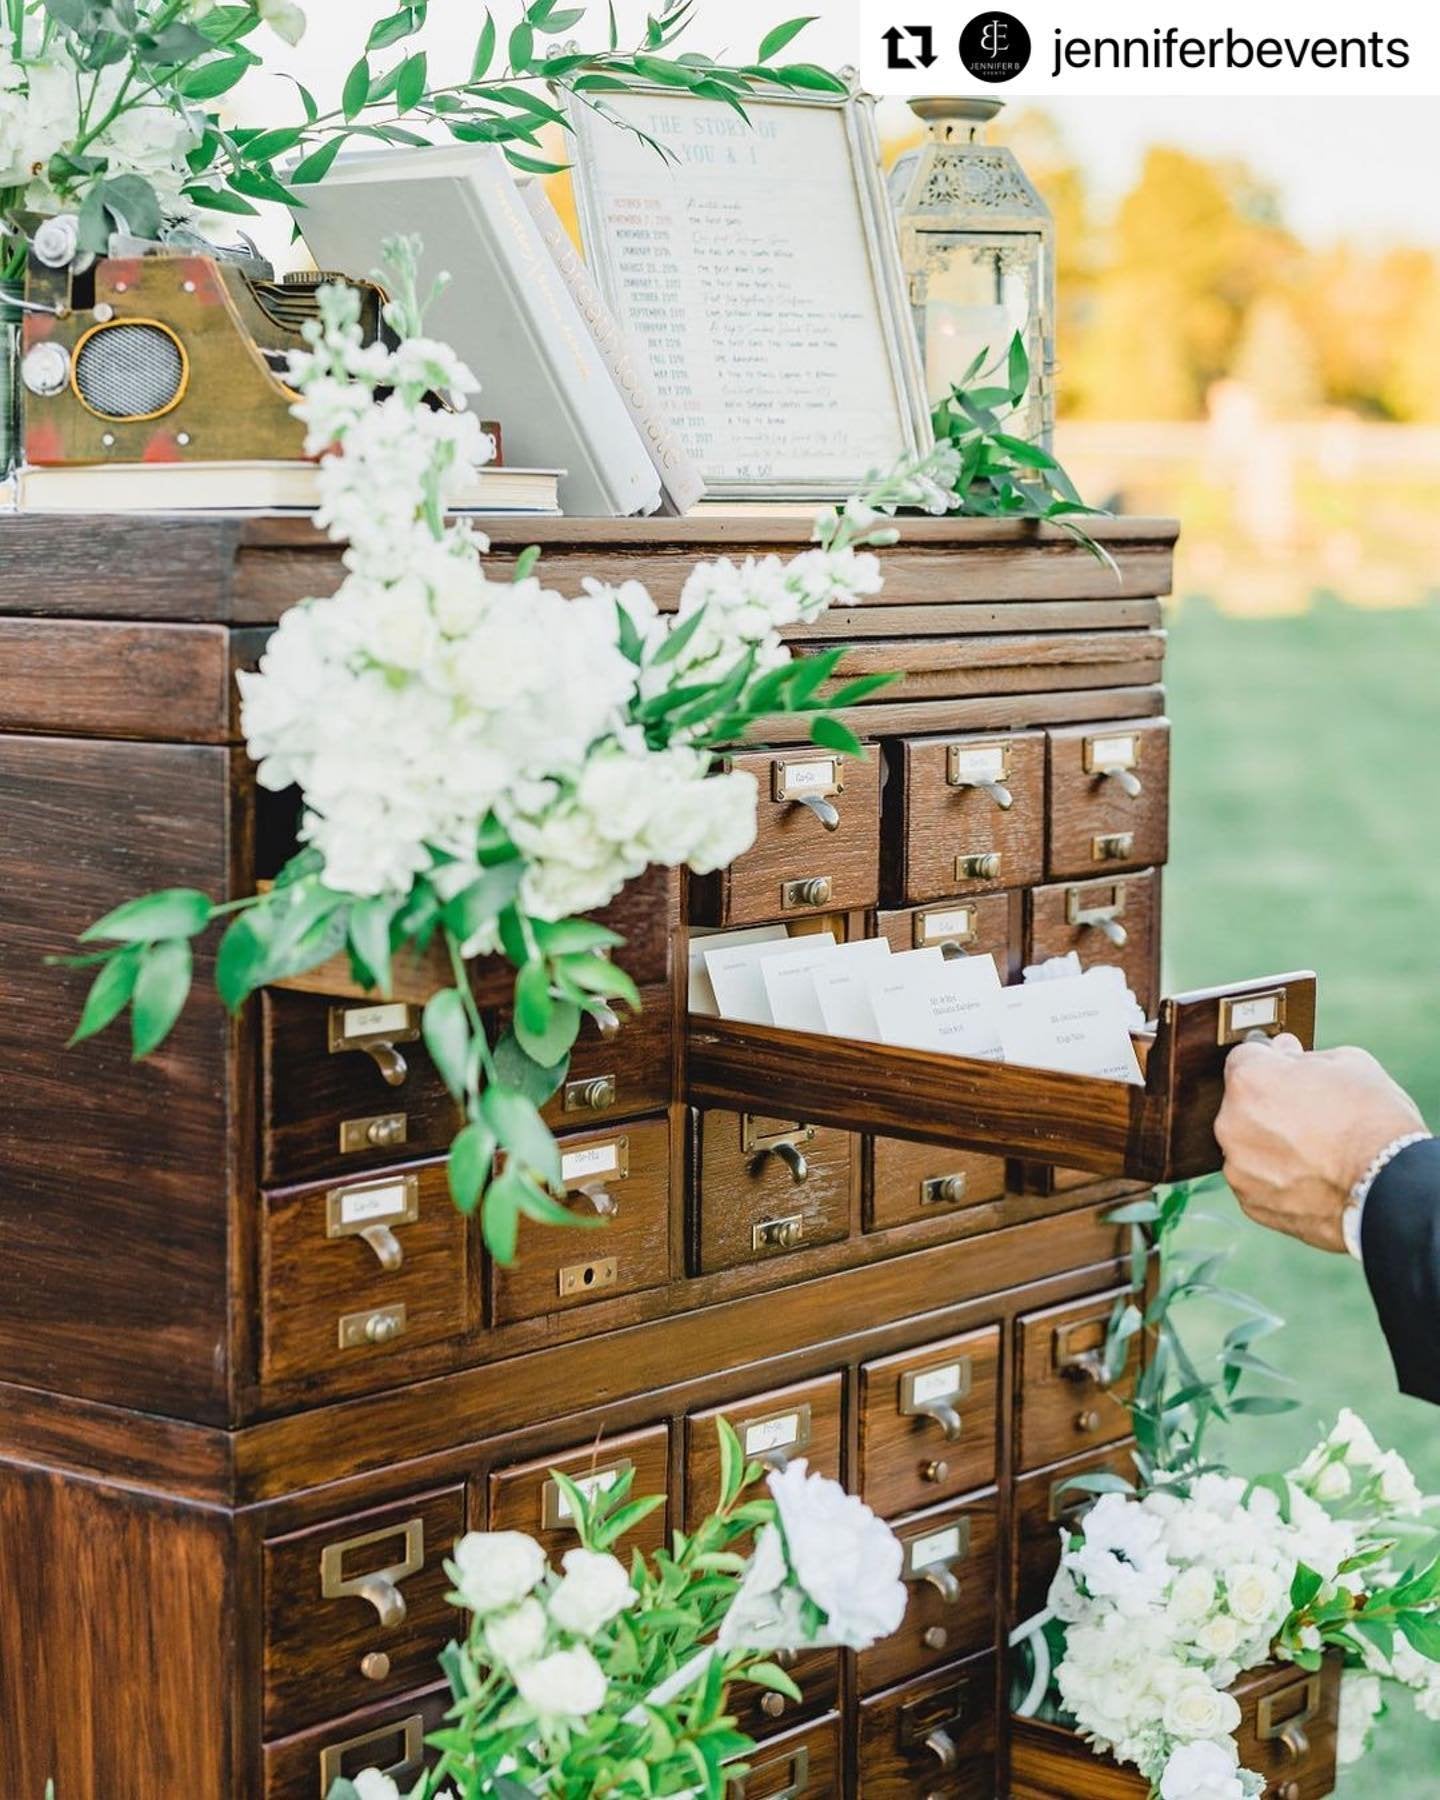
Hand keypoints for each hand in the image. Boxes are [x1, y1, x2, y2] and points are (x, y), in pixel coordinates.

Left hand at [1215, 1035, 1425, 1252]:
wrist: (1390, 1190)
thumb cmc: (1373, 1121)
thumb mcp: (1349, 1065)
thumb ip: (1304, 1056)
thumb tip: (1285, 1051)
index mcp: (1249, 1080)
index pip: (1245, 1058)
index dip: (1270, 1062)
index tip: (1288, 1071)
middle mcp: (1230, 1122)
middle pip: (1242, 1104)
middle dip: (1269, 1105)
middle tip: (1311, 1116)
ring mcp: (1237, 1166)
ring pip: (1247, 1145)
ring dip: (1270, 1144)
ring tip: (1315, 1152)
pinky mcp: (1250, 1202)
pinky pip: (1257, 1180)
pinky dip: (1277, 1178)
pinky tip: (1310, 1178)